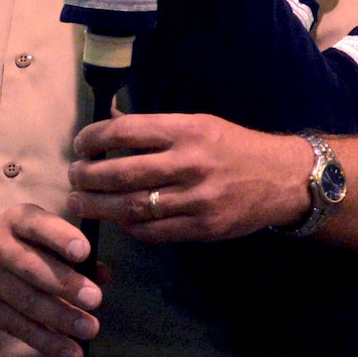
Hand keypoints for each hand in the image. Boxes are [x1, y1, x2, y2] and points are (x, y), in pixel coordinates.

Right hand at [0, 205, 98, 356]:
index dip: (60, 238)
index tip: (84, 252)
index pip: (37, 226)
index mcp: (17, 221)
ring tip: (89, 329)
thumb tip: (103, 275)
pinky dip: (47, 342)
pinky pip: (18, 327)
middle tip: (95, 300)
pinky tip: (71, 352)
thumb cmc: (24, 243)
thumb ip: (76, 252)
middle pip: (30, 267)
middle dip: (64, 285)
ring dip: (60, 318)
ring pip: (25, 301)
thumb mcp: (46, 234)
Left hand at [69, 112, 312, 242]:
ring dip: (98, 206)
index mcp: (187, 131)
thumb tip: (109, 128)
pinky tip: (118, 220)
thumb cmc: (236, 147)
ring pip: (131, 207)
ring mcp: (197, 199)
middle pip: (120, 173)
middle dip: (86, 177)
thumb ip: (157, 130)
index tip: (80, 146)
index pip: (124, 132)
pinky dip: (128, 227)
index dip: (93, 139)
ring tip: (80, 202)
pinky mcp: (203, 228)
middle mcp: (190, 163)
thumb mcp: (200, 124)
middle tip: (72, 178)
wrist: (284, 178)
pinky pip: (153, 232)